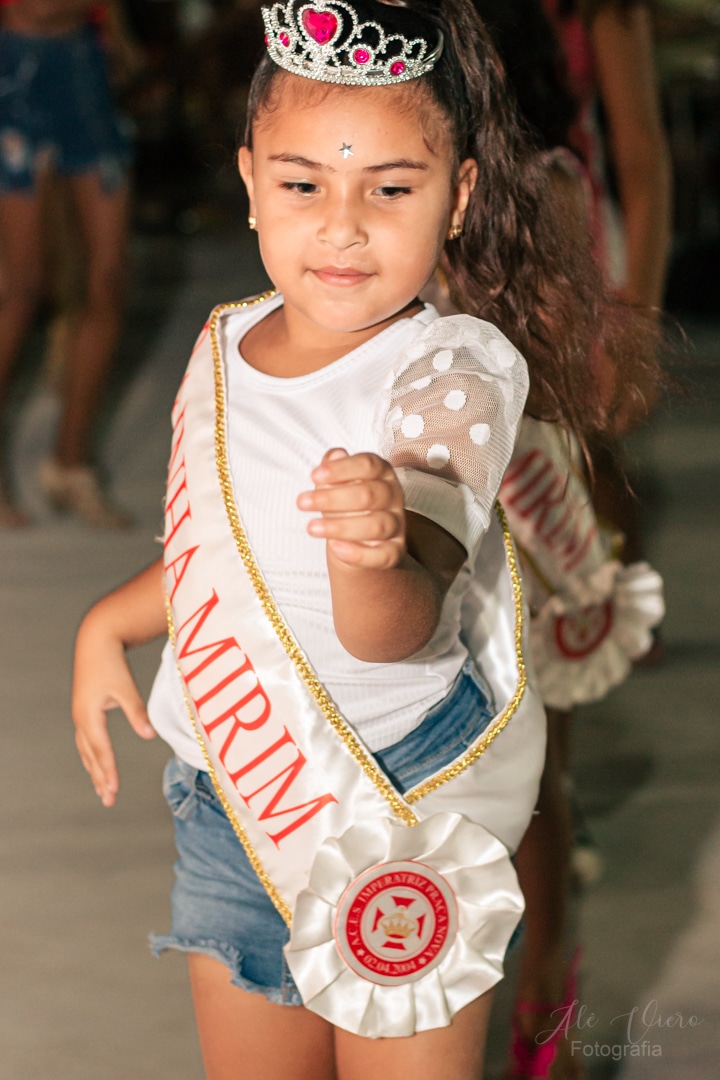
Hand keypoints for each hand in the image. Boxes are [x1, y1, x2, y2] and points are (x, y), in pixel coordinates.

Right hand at [72, 610, 155, 806]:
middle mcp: (81, 719)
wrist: (95, 640)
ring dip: (94, 770)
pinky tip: (97, 763)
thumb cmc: (111, 662)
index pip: (101, 751)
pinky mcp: (84, 710)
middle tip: (109, 800)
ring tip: (103, 789)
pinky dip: (92, 756)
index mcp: (89, 716)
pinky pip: (86, 740)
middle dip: (100, 778)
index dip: (108, 772)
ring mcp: (80, 715)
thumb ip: (137, 712)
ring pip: (86, 750)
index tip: (114, 791)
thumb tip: (149, 735)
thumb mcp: (125, 687)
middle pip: (90, 756)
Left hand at [297, 448, 405, 569]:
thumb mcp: (337, 486)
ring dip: (340, 527)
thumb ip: (334, 472)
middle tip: (302, 502)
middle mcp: (393, 496)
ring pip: (375, 525)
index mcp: (382, 473)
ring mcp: (397, 524)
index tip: (314, 476)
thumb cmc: (346, 507)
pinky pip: (382, 555)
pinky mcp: (395, 550)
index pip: (368, 465)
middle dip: (332, 498)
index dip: (341, 470)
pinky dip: (358, 553)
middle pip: (369, 494)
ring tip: (312, 527)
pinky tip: (335, 547)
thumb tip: (334, 455)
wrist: (357, 542)